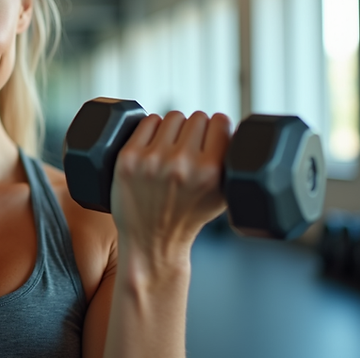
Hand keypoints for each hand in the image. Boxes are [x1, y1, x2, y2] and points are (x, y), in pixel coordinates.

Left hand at [110, 111, 230, 266]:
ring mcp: (152, 160)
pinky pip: (147, 122)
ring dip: (175, 128)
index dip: (218, 128)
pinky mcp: (128, 158)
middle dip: (196, 130)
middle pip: (197, 117)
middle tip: (190, 147)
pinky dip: (152, 128)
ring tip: (172, 147)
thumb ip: (231, 161)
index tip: (212, 137)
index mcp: (211, 172)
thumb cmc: (188, 217)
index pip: (220, 121)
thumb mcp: (223, 195)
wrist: (152, 241)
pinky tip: (154, 144)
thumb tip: (230, 125)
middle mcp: (181, 164)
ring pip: (172, 117)